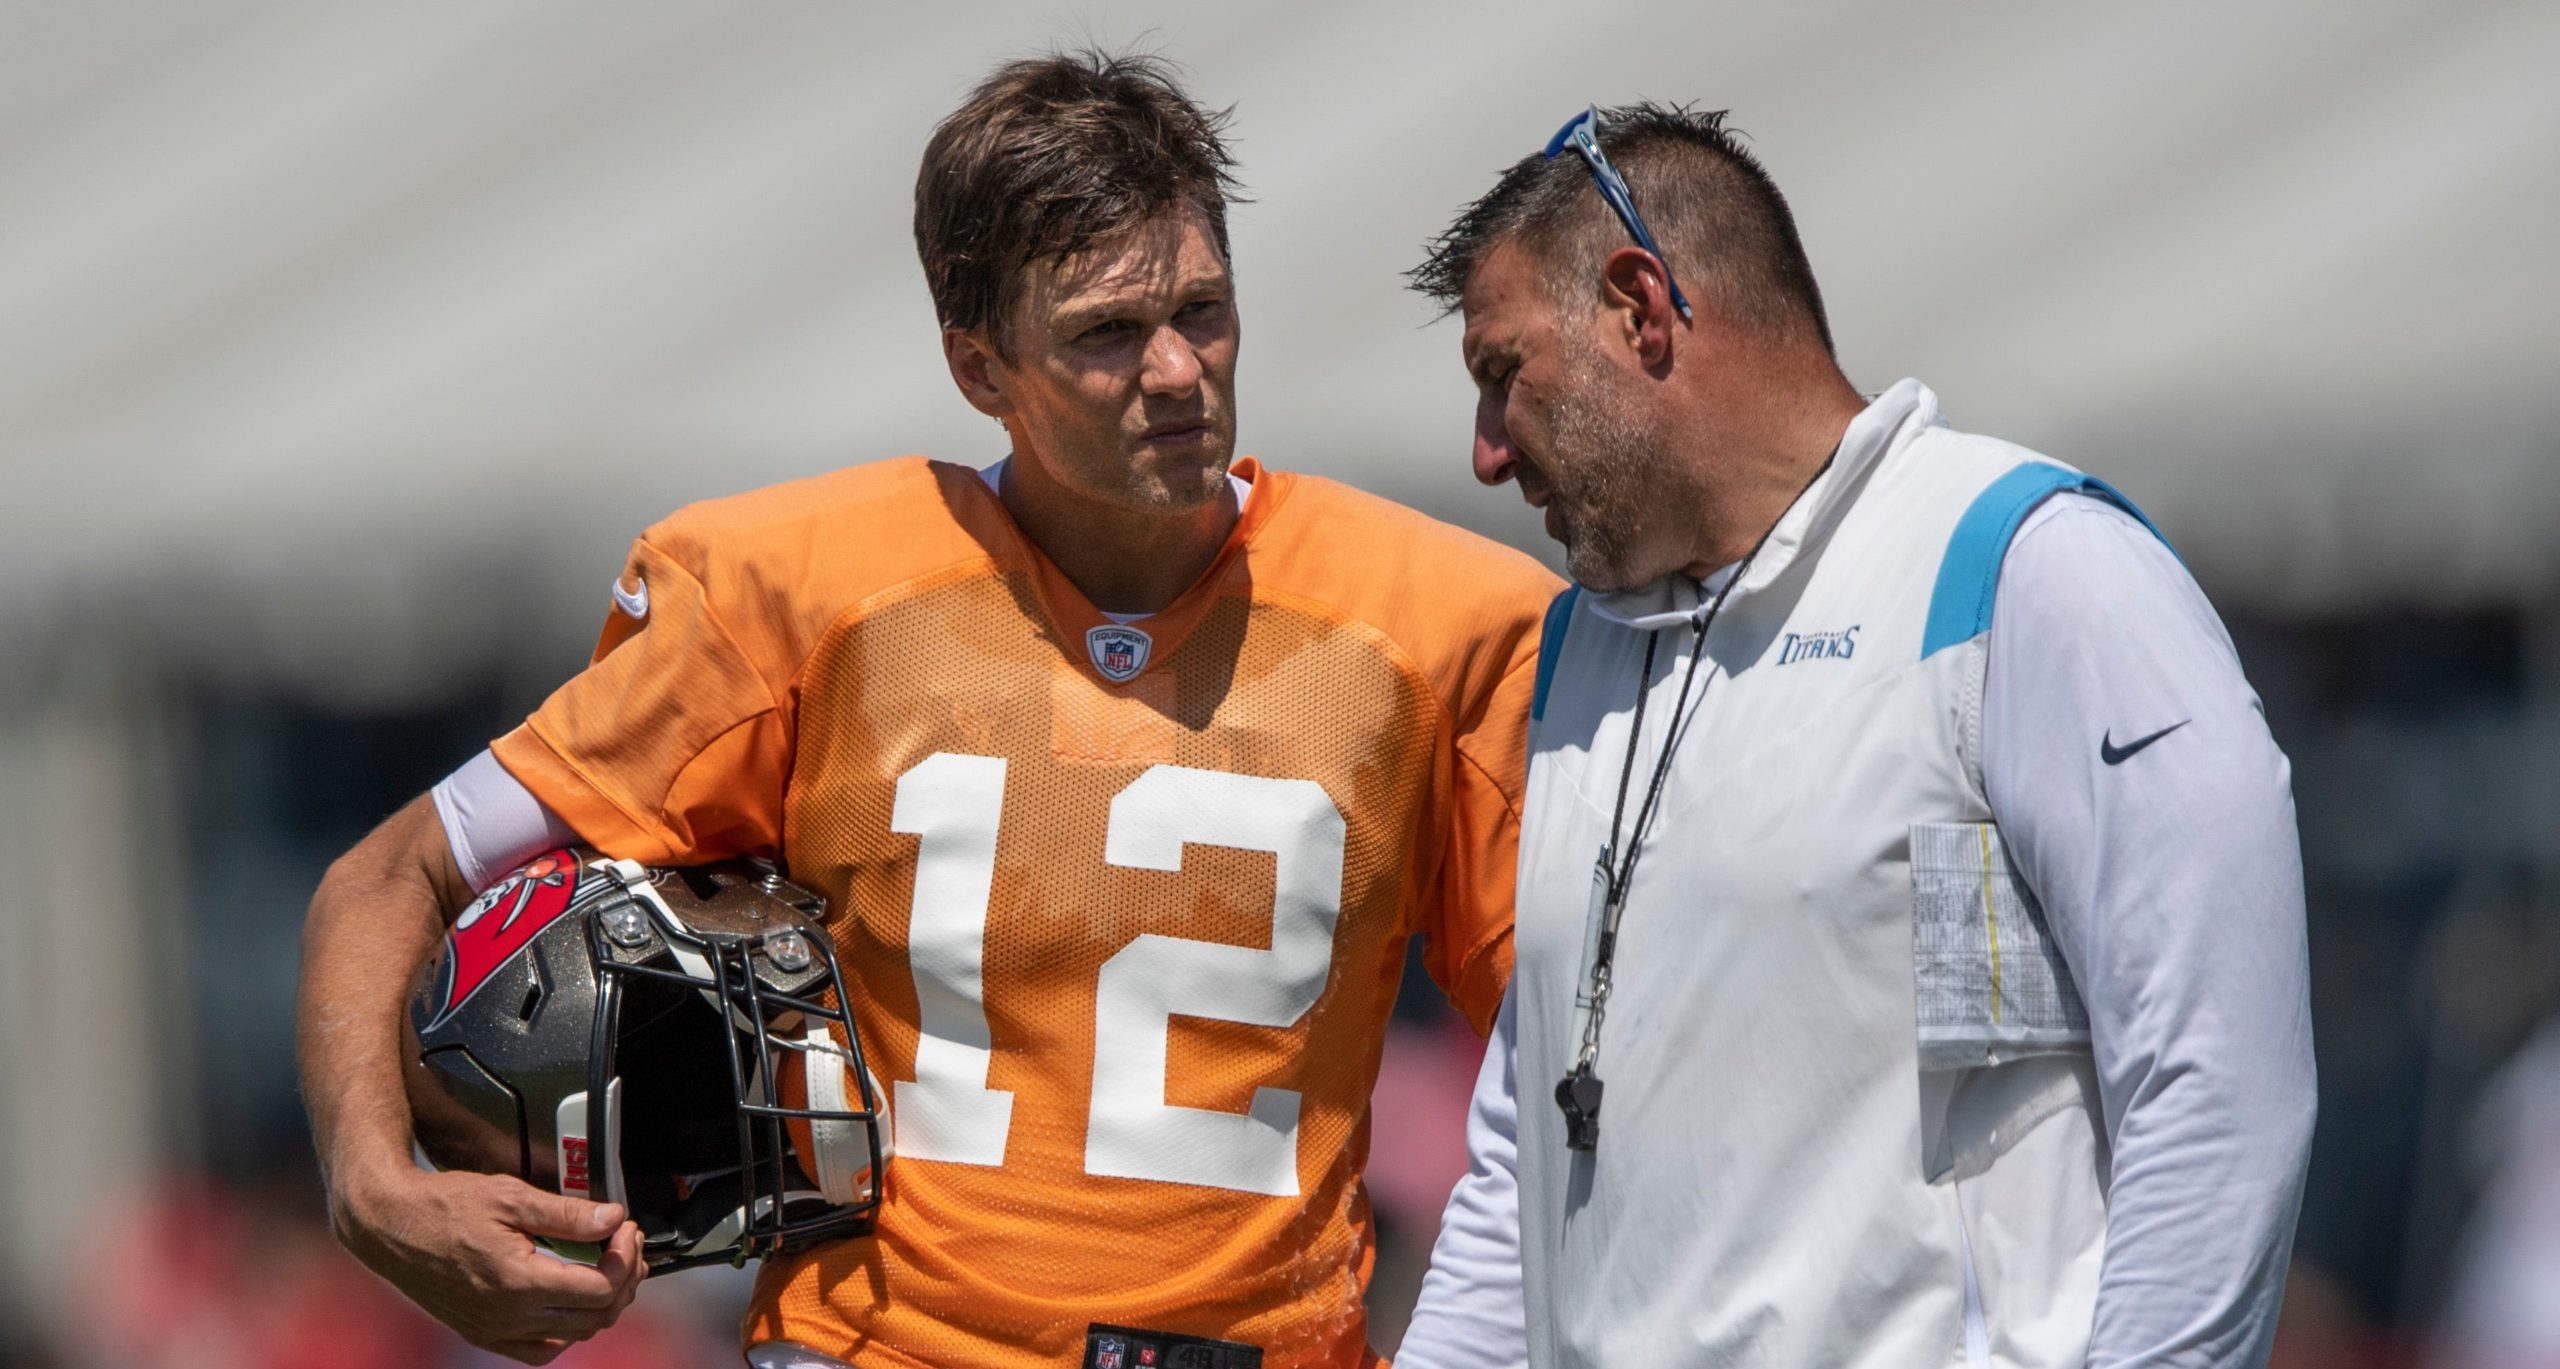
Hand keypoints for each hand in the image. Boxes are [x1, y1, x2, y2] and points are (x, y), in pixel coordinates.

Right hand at [331, 1162, 644, 1363]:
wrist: (390, 1226)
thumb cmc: (443, 1206)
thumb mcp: (510, 1196)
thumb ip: (567, 1214)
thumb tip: (613, 1218)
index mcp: (517, 1282)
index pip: (600, 1288)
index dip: (625, 1256)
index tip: (624, 1228)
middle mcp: (507, 1317)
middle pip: (595, 1317)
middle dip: (622, 1278)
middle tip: (624, 1245)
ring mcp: (494, 1331)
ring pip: (573, 1336)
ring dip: (599, 1304)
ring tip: (605, 1268)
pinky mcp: (482, 1333)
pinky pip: (538, 1350)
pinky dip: (565, 1330)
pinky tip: (570, 1300)